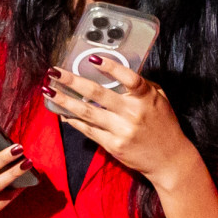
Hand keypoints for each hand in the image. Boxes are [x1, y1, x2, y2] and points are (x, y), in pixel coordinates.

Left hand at [44, 59, 197, 189]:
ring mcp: (121, 130)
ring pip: (87, 112)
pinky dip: (73, 121)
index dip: (111, 67)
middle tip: (54, 72)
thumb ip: (141, 85)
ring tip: (48, 91)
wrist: (169, 160)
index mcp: (146, 98)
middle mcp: (133, 113)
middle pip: (97, 94)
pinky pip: (88, 130)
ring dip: (64, 101)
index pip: (129, 78)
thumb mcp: (160, 99)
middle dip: (72, 81)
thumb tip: (116, 71)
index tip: (93, 58)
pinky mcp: (113, 145)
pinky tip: (61, 113)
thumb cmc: (164, 125)